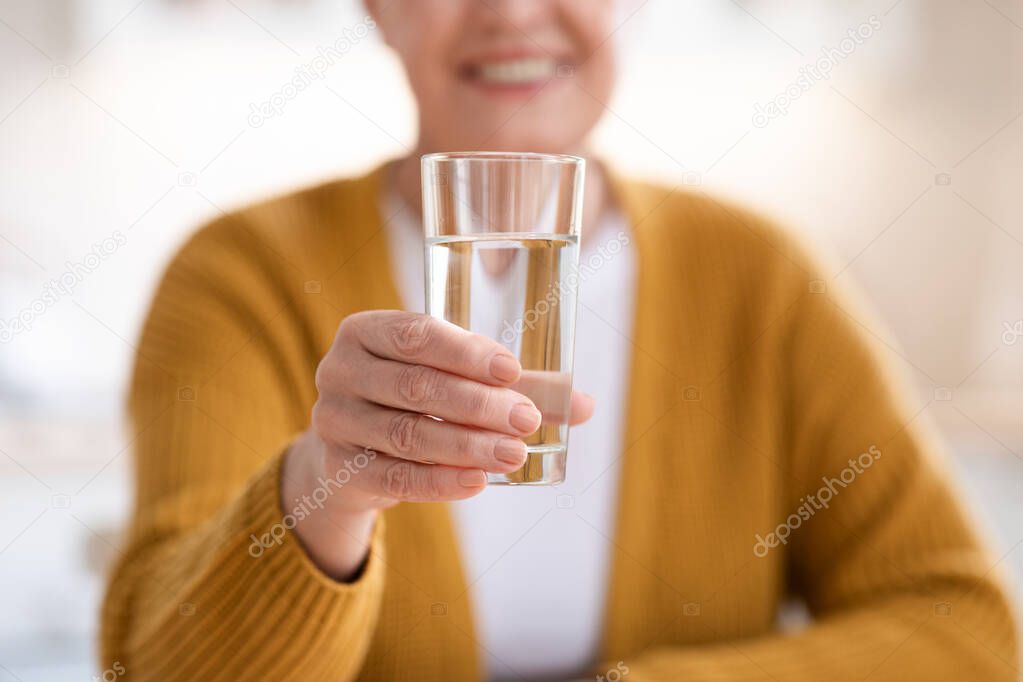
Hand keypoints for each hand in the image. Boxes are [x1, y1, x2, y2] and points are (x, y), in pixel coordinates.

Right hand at [282, 311, 593, 578]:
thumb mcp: (451, 378)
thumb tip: (584, 404)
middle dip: (478, 405)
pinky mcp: (340, 467)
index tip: (512, 370)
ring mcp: (334, 420)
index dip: (466, 353)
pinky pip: (395, 477)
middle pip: (416, 387)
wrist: (354, 450)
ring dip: (467, 445)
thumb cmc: (414, 397)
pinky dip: (440, 481)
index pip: (416, 335)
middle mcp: (340, 370)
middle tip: (527, 420)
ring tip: (515, 453)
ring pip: (408, 434)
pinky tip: (478, 482)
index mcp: (366, 330)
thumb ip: (513, 385)